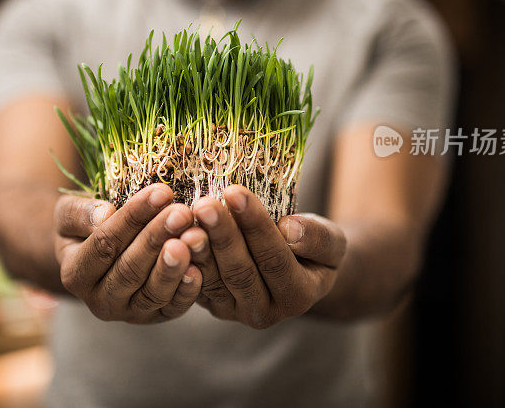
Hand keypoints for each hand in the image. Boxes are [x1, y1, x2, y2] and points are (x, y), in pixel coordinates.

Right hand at [54, 184, 201, 323]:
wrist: (99, 254)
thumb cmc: (85, 227)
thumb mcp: (69, 213)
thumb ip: (78, 213)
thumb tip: (104, 216)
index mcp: (75, 275)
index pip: (104, 244)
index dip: (132, 218)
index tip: (159, 192)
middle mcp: (100, 301)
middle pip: (130, 270)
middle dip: (157, 238)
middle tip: (181, 212)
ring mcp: (129, 312)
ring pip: (153, 292)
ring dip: (174, 265)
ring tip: (192, 236)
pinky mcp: (157, 317)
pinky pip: (173, 308)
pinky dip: (188, 290)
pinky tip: (199, 268)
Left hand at [181, 185, 345, 328]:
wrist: (296, 266)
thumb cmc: (315, 247)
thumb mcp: (331, 240)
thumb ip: (318, 238)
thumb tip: (290, 230)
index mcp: (297, 296)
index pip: (274, 258)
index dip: (255, 226)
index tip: (237, 192)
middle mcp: (264, 312)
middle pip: (239, 272)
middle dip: (221, 235)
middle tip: (204, 203)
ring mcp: (232, 310)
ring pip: (211, 278)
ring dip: (196, 247)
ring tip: (184, 216)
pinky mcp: (208, 301)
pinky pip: (191, 281)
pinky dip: (182, 256)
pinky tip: (172, 230)